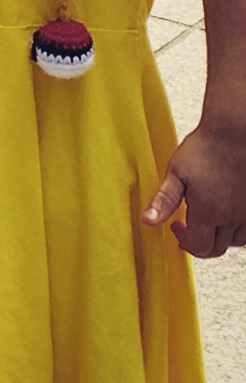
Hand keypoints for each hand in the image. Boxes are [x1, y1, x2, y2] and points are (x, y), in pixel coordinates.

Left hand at [142, 119, 245, 257]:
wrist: (234, 133)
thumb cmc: (205, 149)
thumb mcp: (176, 173)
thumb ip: (163, 201)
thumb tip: (147, 221)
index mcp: (209, 212)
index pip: (199, 247)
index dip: (185, 242)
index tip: (175, 226)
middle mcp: (232, 218)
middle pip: (217, 249)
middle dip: (199, 243)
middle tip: (187, 226)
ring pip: (234, 241)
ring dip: (218, 237)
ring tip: (206, 218)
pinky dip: (236, 231)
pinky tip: (225, 215)